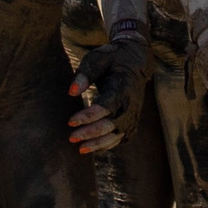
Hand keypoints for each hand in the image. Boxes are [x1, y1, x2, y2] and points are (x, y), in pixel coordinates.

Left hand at [68, 29, 149, 154]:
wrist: (136, 62)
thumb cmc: (112, 59)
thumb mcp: (98, 58)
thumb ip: (85, 74)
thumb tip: (71, 92)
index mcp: (123, 87)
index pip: (107, 106)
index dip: (89, 116)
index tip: (70, 122)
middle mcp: (131, 104)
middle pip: (113, 124)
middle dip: (92, 133)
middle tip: (72, 137)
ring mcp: (133, 115)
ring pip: (117, 135)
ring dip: (99, 143)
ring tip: (80, 148)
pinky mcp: (132, 122)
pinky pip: (120, 138)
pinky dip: (107, 144)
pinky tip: (91, 147)